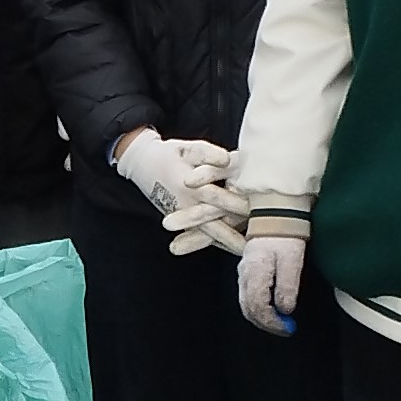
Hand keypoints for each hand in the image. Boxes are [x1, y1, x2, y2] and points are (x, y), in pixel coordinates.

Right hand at [114, 129, 246, 255]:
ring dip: (226, 243)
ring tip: (244, 252)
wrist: (143, 165)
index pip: (218, 197)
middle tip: (255, 243)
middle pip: (215, 223)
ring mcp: (184, 216)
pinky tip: (230, 248)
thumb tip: (227, 159)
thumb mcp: (189, 149)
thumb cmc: (170, 155)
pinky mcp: (182, 220)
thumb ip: (208, 154)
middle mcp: (188, 205)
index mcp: (192, 187)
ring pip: (208, 233)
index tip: (256, 211)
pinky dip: (215, 242)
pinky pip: (200, 234)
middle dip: (234, 234)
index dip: (237, 203)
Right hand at [237, 233, 305, 335]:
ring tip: (279, 321)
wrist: (276, 212)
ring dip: (261, 316)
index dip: (272, 322)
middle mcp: (244, 275)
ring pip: (246, 303)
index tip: (288, 328)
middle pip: (248, 308)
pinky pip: (247, 294)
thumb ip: (287, 287)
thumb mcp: (292, 261)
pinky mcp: (247, 268)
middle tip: (284, 329)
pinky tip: (272, 306)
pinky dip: (258, 306)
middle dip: (265, 323)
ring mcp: (243, 272)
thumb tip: (284, 309)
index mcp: (254, 274)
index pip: (257, 307)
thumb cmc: (286, 235)